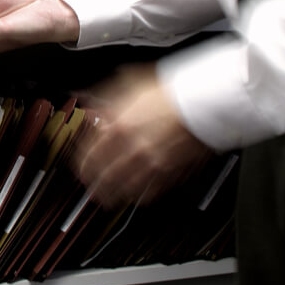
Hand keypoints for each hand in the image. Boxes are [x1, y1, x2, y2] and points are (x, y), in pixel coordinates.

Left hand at [74, 64, 211, 207]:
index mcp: (119, 129)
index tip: (80, 168)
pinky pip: (151, 193)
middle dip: (94, 186)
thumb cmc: (169, 91)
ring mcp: (153, 165)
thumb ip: (105, 98)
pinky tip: (136, 198)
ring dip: (113, 197)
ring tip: (107, 200)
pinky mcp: (171, 173)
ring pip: (126, 190)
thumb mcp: (130, 85)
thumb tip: (88, 105)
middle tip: (90, 189)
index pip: (91, 155)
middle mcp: (133, 150)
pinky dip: (140, 198)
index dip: (82, 165)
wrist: (204, 101)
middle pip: (105, 177)